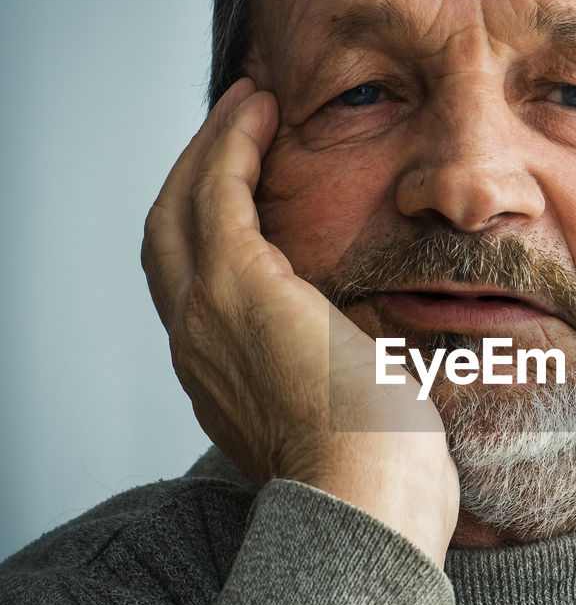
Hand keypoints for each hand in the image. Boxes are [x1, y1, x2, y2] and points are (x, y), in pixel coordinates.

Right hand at [141, 79, 458, 566]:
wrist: (368, 500)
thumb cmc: (378, 471)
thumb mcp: (344, 411)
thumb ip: (337, 363)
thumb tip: (375, 338)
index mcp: (220, 373)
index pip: (193, 279)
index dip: (210, 222)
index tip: (245, 181)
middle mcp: (195, 341)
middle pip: (169, 233)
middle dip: (198, 171)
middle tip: (237, 122)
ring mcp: (207, 312)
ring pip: (184, 204)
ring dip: (212, 146)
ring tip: (249, 104)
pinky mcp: (237, 286)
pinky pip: (218, 192)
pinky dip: (231, 145)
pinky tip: (259, 112)